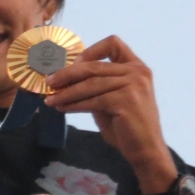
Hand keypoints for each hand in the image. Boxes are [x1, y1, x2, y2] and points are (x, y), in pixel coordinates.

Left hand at [45, 35, 176, 192]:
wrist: (145, 150)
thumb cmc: (127, 127)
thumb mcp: (111, 100)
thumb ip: (96, 86)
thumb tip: (65, 78)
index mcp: (136, 67)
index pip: (113, 43)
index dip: (90, 50)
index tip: (73, 63)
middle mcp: (137, 72)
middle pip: (94, 66)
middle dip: (67, 74)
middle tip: (49, 82)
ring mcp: (133, 85)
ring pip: (90, 84)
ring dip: (66, 92)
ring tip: (51, 99)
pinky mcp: (126, 101)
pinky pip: (93, 100)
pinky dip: (74, 104)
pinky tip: (63, 108)